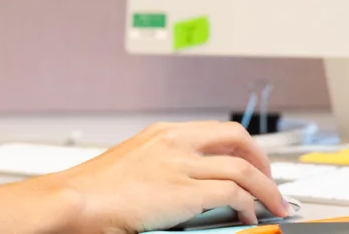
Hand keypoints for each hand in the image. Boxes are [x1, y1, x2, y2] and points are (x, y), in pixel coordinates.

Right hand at [47, 121, 288, 232]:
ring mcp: (181, 164)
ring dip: (266, 188)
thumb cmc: (92, 192)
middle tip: (270, 179)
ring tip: (275, 204)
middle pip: (237, 137)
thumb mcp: (131, 165)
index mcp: (162, 134)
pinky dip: (249, 205)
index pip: (216, 130)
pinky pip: (234, 194)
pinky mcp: (184, 190)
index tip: (251, 162)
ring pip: (243, 167)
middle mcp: (175, 142)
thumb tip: (177, 186)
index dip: (242, 146)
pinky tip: (250, 217)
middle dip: (261, 159)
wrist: (73, 201)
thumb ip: (158, 167)